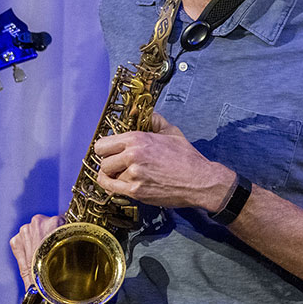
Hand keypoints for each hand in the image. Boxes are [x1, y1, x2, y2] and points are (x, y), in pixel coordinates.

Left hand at [10, 213, 64, 288]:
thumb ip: (66, 234)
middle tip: (52, 246)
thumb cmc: (56, 266)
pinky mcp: (15, 241)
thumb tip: (70, 229)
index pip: (58, 220)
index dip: (60, 229)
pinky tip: (33, 255)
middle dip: (47, 233)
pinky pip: (21, 240)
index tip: (60, 236)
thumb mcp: (69, 247)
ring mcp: (24, 231)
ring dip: (35, 239)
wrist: (40, 281)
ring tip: (42, 252)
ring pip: (32, 231)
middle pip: (44, 224)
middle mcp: (36, 222)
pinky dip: (25, 246)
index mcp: (52, 221)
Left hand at [94, 112, 232, 209]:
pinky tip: (117, 183)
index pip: (103, 144)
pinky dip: (110, 186)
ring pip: (107, 175)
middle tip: (117, 165)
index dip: (106, 149)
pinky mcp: (136, 191)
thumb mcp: (172, 132)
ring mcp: (133, 174)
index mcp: (137, 139)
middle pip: (102, 160)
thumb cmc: (187, 158)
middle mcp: (132, 155)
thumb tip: (145, 113)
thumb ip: (155, 120)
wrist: (200, 181)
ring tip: (122, 175)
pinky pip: (111, 188)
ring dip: (113, 175)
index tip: (111, 152)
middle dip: (109, 162)